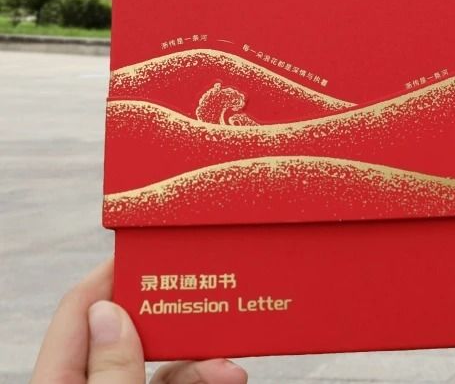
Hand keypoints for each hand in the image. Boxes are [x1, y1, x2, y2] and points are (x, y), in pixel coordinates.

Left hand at [30, 259, 247, 383]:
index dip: (112, 274)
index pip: (80, 313)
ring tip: (232, 361)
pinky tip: (228, 374)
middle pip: (129, 334)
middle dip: (174, 317)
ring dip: (201, 357)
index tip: (151, 246)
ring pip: (160, 364)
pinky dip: (203, 377)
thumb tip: (110, 312)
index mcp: (61, 381)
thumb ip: (111, 368)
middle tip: (206, 288)